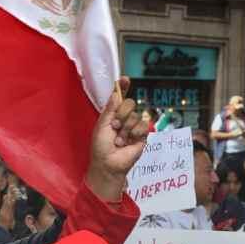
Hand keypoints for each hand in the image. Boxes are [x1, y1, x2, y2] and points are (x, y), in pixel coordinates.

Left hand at [86, 76, 149, 201]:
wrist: (109, 164)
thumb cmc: (101, 147)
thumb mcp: (102, 125)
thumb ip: (110, 109)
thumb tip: (115, 94)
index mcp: (112, 114)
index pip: (120, 97)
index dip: (123, 87)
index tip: (125, 79)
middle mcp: (124, 118)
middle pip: (129, 103)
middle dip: (121, 114)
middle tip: (114, 126)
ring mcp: (134, 126)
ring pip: (135, 115)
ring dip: (125, 128)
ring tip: (119, 140)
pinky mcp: (142, 135)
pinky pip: (143, 125)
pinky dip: (134, 133)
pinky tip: (128, 141)